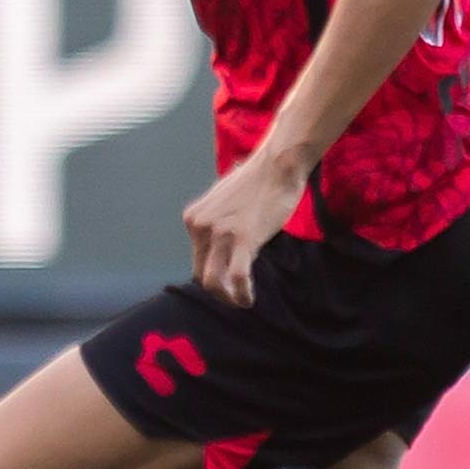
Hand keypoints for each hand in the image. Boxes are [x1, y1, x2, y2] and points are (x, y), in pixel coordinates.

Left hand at [182, 148, 308, 307]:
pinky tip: (248, 299)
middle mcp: (200, 226)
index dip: (212, 275)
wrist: (276, 165)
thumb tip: (221, 245)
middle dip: (217, 291)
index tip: (228, 282)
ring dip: (227, 298)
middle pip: (201, 273)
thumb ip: (216, 223)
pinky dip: (241, 294)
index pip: (197, 259)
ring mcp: (219, 233)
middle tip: (234, 298)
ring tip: (241, 302)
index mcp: (193, 219)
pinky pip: (237, 278)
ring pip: (213, 282)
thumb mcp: (223, 202)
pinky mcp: (242, 239)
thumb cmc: (256, 182)